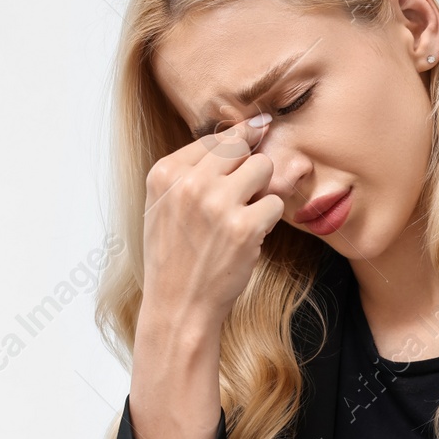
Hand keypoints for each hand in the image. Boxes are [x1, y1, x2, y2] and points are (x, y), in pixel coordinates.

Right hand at [139, 114, 284, 328]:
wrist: (178, 305)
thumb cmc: (174, 256)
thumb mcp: (163, 205)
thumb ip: (191, 170)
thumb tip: (241, 133)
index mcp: (165, 173)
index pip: (214, 138)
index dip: (237, 143)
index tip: (253, 140)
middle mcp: (190, 183)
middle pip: (241, 146)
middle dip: (249, 167)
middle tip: (242, 194)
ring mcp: (218, 204)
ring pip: (263, 168)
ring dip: (261, 191)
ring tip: (244, 216)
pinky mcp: (245, 227)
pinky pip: (275, 203)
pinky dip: (268, 220)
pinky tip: (249, 237)